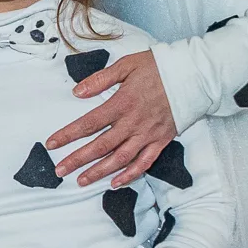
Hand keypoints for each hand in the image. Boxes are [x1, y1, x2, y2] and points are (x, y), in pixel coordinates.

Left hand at [47, 51, 177, 185]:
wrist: (194, 76)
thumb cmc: (159, 67)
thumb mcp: (127, 64)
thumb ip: (101, 79)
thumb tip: (77, 92)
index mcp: (122, 102)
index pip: (89, 123)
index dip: (69, 134)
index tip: (52, 144)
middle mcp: (133, 122)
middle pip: (101, 145)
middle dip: (78, 159)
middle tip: (60, 170)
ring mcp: (148, 134)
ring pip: (120, 158)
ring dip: (99, 172)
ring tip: (81, 180)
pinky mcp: (161, 141)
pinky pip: (144, 162)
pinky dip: (130, 175)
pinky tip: (115, 182)